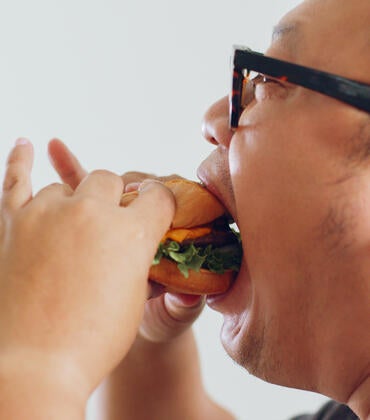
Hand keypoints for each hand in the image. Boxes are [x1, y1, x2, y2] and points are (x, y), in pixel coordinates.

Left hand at [0, 139, 174, 397]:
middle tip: (114, 222)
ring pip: (69, 184)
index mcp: (132, 234)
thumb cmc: (95, 339)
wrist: (36, 366)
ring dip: (77, 199)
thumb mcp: (136, 297)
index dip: (161, 203)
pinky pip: (15, 178)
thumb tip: (142, 239)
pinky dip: (20, 160)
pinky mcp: (14, 221)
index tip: (157, 209)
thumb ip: (143, 258)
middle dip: (118, 197)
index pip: (159, 196)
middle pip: (112, 179)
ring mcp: (49, 213)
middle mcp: (92, 213)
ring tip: (75, 221)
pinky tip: (25, 144)